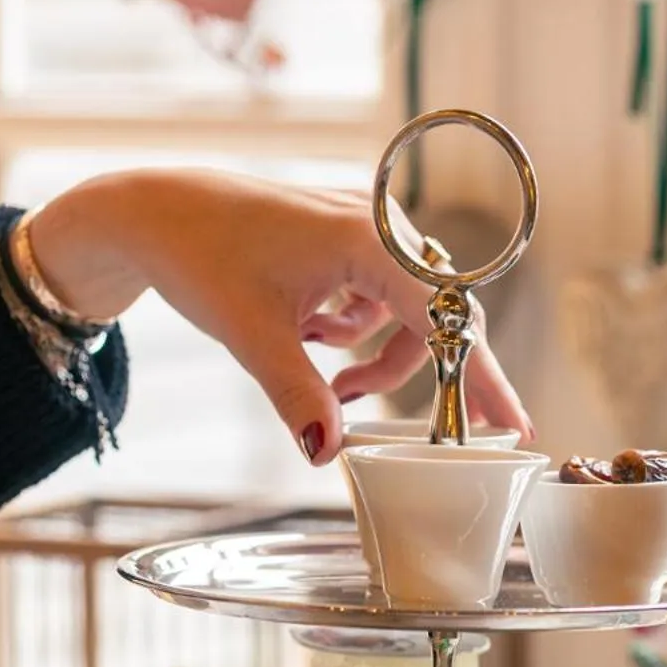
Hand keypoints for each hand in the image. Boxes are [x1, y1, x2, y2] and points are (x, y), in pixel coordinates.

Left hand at [26, 169, 532, 464]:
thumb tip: (328, 454)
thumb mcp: (252, 338)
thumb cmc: (199, 254)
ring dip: (382, 361)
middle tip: (454, 433)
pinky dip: (356, 336)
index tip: (514, 425)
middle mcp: (376, 230)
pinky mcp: (343, 245)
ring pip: (406, 316)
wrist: (153, 212)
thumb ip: (298, 397)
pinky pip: (376, 303)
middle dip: (441, 376)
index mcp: (366, 241)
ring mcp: (361, 235)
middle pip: (439, 318)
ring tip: (334, 387)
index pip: (447, 317)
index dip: (483, 376)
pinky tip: (313, 340)